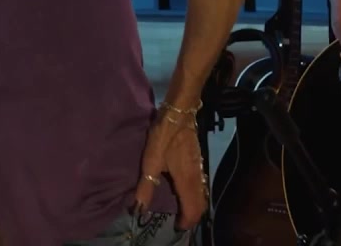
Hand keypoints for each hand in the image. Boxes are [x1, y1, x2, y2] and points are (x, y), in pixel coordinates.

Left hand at [133, 107, 207, 228]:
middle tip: (178, 222)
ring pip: (201, 195)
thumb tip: (139, 209)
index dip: (186, 222)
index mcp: (186, 181)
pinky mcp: (199, 162)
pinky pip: (200, 185)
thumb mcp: (150, 161)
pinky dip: (194, 194)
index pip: (192, 210)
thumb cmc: (164, 136)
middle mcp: (197, 178)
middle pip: (200, 205)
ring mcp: (200, 169)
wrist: (179, 113)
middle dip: (191, 217)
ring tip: (180, 210)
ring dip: (194, 206)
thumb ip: (145, 187)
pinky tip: (182, 191)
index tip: (176, 227)